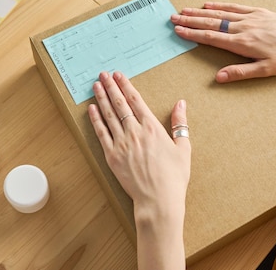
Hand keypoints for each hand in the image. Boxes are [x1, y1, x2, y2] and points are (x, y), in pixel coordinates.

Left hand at [88, 71, 189, 269]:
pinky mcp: (112, 157)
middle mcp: (135, 132)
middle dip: (111, 87)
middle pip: (120, 104)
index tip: (119, 75)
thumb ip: (180, 124)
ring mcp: (121, 144)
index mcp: (152, 128)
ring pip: (108, 116)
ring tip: (96, 85)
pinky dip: (95, 120)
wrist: (158, 200)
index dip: (126, 86)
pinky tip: (92, 109)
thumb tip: (181, 104)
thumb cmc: (174, 177)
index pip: (136, 100)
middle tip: (103, 74)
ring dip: (102, 98)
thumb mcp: (183, 148)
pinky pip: (101, 134)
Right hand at [171, 2, 275, 82]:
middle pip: (211, 23)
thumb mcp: (266, 71)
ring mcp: (251, 18)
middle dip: (190, 20)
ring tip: (184, 10)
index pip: (211, 37)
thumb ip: (240, 72)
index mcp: (242, 43)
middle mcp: (243, 28)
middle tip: (173, 18)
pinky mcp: (259, 12)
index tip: (178, 31)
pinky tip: (209, 5)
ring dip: (200, 12)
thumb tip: (218, 77)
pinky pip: (234, 8)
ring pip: (220, 13)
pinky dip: (220, 6)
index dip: (193, 34)